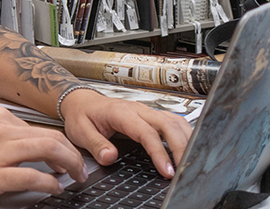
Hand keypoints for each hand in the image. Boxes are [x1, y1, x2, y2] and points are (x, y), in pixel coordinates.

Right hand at [0, 106, 86, 197]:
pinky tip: (54, 187)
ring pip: (49, 151)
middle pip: (52, 138)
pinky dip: (49, 182)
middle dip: (72, 155)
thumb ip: (0, 134)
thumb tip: (26, 148)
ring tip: (74, 177)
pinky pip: (33, 176)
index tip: (66, 156)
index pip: (40, 129)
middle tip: (79, 169)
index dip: (60, 145)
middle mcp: (2, 130)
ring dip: (68, 166)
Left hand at [58, 89, 192, 178]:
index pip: (146, 133)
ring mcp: (146, 111)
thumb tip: (110, 157)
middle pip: (168, 124)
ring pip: (174, 120)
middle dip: (180, 147)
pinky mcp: (150, 115)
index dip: (159, 152)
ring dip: (186, 139)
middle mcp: (138, 109)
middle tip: (184, 169)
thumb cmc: (82, 115)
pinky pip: (173, 121)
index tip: (166, 170)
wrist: (81, 101)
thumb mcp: (80, 131)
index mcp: (121, 113)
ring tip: (189, 161)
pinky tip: (187, 146)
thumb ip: (95, 144)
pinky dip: (183, 133)